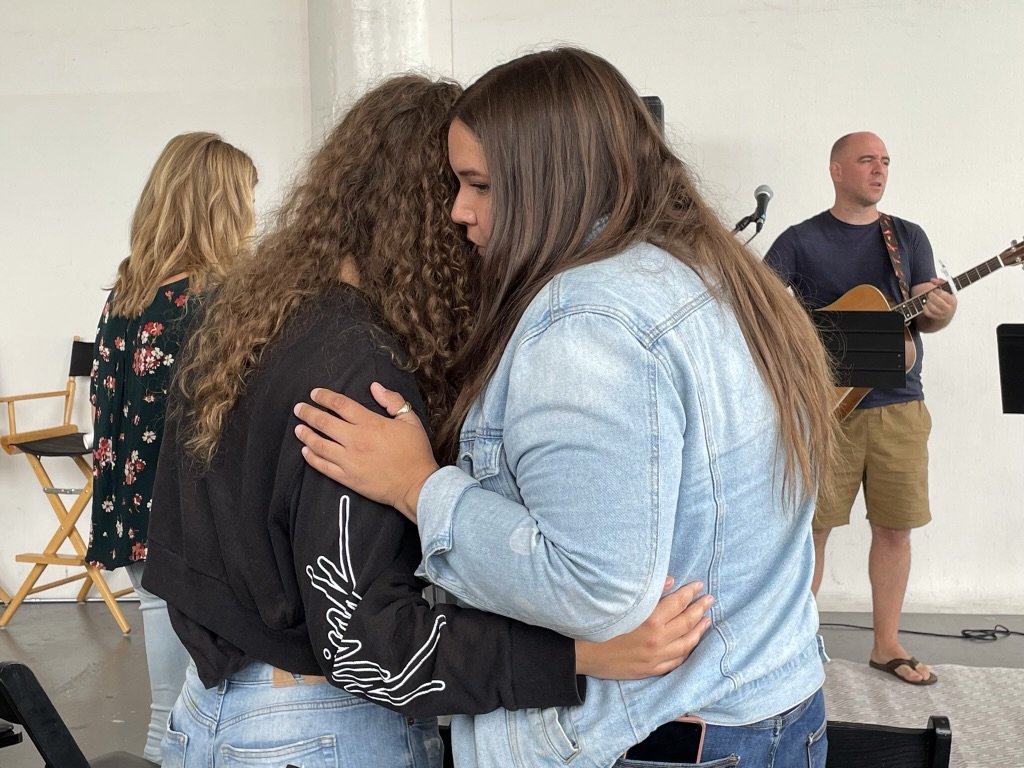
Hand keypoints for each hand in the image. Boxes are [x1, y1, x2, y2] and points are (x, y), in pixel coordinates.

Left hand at [294, 383, 439, 520]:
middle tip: (298, 408)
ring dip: (305, 434)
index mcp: (370, 423)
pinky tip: (305, 452)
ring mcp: (349, 460)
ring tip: (298, 428)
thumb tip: (375, 387)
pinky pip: (323, 466)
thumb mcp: (410, 420)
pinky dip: (311, 458)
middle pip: (324, 422)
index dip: (325, 397)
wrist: (417, 485)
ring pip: (319, 444)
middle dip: (308, 413)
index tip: (314, 393)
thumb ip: (392, 401)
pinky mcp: (347, 478)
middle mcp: (355, 440)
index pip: (341, 405)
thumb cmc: (415, 452)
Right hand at [574, 579, 712, 678]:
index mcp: (650, 620)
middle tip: (710, 599)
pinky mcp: (650, 670)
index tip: (699, 585)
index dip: (690, 593)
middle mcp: (656, 640)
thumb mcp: (623, 603)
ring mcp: (655, 657)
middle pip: (686, 622)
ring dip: (698, 630)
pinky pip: (676, 661)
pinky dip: (687, 651)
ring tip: (707, 620)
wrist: (582, 653)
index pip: (678, 603)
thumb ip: (650, 592)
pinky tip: (692, 643)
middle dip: (700, 608)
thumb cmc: (600, 623)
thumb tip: (671, 582)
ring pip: (686, 643)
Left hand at [914, 277, 956, 330]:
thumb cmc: (945, 300)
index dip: (937, 291)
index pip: (943, 294)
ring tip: (928, 300)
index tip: (935, 289)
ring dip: (928, 302)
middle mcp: (949, 308)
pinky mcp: (936, 318)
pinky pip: (928, 313)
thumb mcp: (947, 291)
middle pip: (937, 300)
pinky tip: (925, 305)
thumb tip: (932, 279)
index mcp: (953, 300)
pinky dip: (925, 308)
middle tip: (929, 294)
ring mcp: (943, 314)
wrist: (945, 315)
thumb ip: (941, 283)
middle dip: (931, 296)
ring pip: (932, 307)